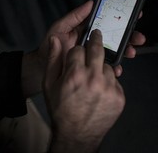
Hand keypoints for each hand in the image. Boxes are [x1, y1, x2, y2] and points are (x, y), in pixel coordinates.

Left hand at [38, 0, 145, 76]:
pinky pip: (105, 64)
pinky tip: (117, 68)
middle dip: (128, 35)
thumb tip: (90, 3)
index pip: (106, 20)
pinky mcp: (91, 65)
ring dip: (125, 50)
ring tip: (130, 51)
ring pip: (113, 50)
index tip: (132, 15)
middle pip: (114, 35)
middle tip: (137, 37)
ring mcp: (92, 52)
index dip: (120, 17)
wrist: (43, 66)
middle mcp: (91, 39)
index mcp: (86, 28)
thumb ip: (74, 16)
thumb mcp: (59, 27)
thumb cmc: (50, 45)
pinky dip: (113, 66)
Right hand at [44, 30, 124, 152]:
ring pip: (107, 65)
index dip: (76, 51)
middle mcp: (94, 78)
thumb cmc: (60, 108)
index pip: (79, 49)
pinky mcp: (119, 96)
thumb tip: (55, 39)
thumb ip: (52, 60)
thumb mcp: (49, 84)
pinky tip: (99, 89)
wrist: (76, 134)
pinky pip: (115, 80)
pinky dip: (108, 81)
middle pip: (98, 49)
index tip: (75, 54)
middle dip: (96, 40)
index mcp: (75, 74)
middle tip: (96, 34)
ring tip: (92, 77)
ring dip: (100, 67)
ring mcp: (109, 87)